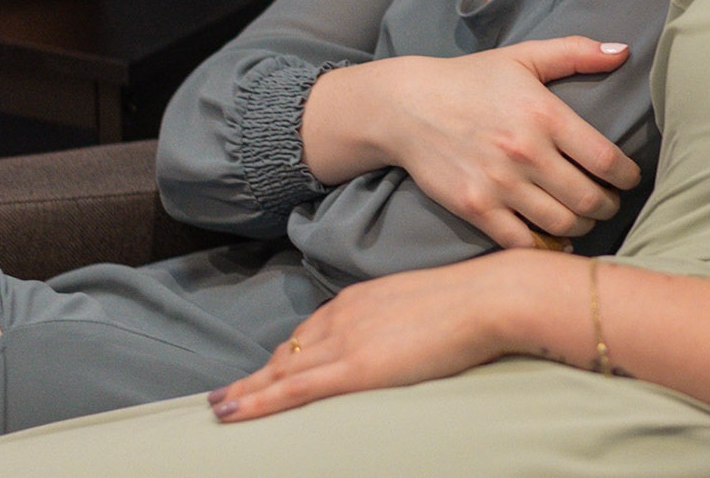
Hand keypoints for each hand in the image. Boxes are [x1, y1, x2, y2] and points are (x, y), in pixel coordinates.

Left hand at [208, 251, 554, 421]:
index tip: (270, 367)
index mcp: (361, 298)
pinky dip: (256, 400)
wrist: (489, 297)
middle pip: (289, 350)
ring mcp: (345, 340)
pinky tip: (231, 411)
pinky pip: (291, 389)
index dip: (286, 353)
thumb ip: (404, 320)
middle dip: (259, 373)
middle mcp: (343, 315)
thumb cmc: (475, 301)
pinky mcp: (353, 367)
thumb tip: (406, 338)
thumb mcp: (426, 303)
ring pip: (280, 370)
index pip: (311, 330)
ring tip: (221, 407)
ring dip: (247, 390)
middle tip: (228, 395)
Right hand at [303, 38, 641, 247]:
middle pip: (589, 199)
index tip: (629, 179)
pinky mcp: (475, 208)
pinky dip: (545, 248)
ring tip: (584, 218)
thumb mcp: (524, 57)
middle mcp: (526, 152)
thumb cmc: (471, 79)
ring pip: (561, 224)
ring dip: (582, 226)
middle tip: (609, 203)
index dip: (627, 176)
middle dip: (608, 206)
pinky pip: (522, 243)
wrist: (407, 106)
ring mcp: (499, 184)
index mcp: (545, 114)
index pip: (606, 159)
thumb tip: (625, 51)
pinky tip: (554, 240)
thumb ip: (576, 52)